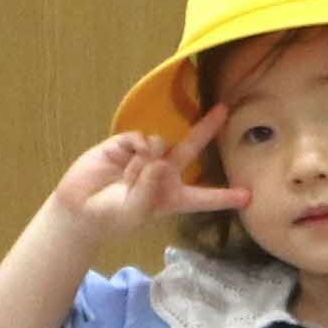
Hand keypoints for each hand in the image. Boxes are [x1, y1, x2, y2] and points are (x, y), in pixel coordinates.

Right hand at [47, 127, 241, 242]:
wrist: (78, 207)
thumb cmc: (111, 218)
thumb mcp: (135, 212)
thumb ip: (149, 187)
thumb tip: (157, 156)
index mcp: (171, 197)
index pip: (203, 197)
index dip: (225, 196)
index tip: (249, 196)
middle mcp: (162, 174)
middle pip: (191, 149)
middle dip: (207, 129)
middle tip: (224, 110)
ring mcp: (145, 157)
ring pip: (162, 144)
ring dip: (150, 158)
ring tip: (129, 177)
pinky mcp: (126, 144)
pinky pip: (142, 138)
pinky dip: (138, 147)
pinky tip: (127, 157)